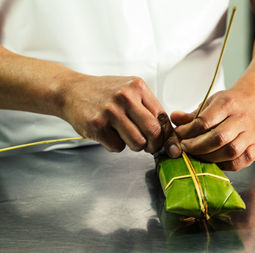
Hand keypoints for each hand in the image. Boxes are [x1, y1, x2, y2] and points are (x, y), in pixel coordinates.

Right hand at [60, 74, 179, 154]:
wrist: (71, 91)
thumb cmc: (103, 93)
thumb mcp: (129, 90)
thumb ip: (147, 107)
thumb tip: (167, 133)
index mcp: (137, 87)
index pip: (162, 117)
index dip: (167, 135)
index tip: (167, 144)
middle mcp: (125, 97)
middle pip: (154, 132)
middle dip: (154, 144)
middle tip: (149, 146)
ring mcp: (110, 111)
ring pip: (138, 143)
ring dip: (135, 146)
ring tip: (127, 137)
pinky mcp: (97, 125)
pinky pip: (118, 147)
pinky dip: (116, 145)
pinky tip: (109, 134)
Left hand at [170, 75, 254, 170]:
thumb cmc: (230, 104)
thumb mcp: (210, 102)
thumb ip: (191, 114)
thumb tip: (173, 119)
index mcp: (228, 103)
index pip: (205, 121)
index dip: (188, 131)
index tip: (179, 134)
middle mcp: (242, 119)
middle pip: (219, 137)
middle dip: (197, 146)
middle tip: (186, 148)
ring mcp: (251, 135)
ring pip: (230, 151)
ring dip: (209, 157)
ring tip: (198, 155)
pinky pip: (239, 162)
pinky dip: (224, 165)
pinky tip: (214, 161)